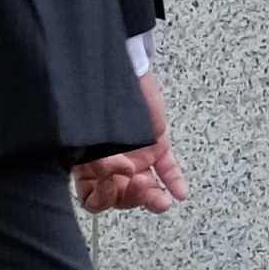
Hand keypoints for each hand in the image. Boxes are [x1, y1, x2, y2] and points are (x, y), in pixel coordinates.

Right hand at [75, 73, 183, 215]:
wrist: (121, 69)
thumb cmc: (96, 98)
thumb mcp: (90, 133)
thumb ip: (97, 159)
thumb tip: (118, 176)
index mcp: (88, 167)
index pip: (93, 199)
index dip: (103, 199)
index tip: (112, 185)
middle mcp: (113, 167)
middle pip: (122, 198)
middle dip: (131, 197)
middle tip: (139, 184)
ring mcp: (136, 158)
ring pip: (146, 188)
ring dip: (153, 197)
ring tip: (161, 200)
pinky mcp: (157, 146)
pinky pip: (168, 169)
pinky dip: (175, 181)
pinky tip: (180, 193)